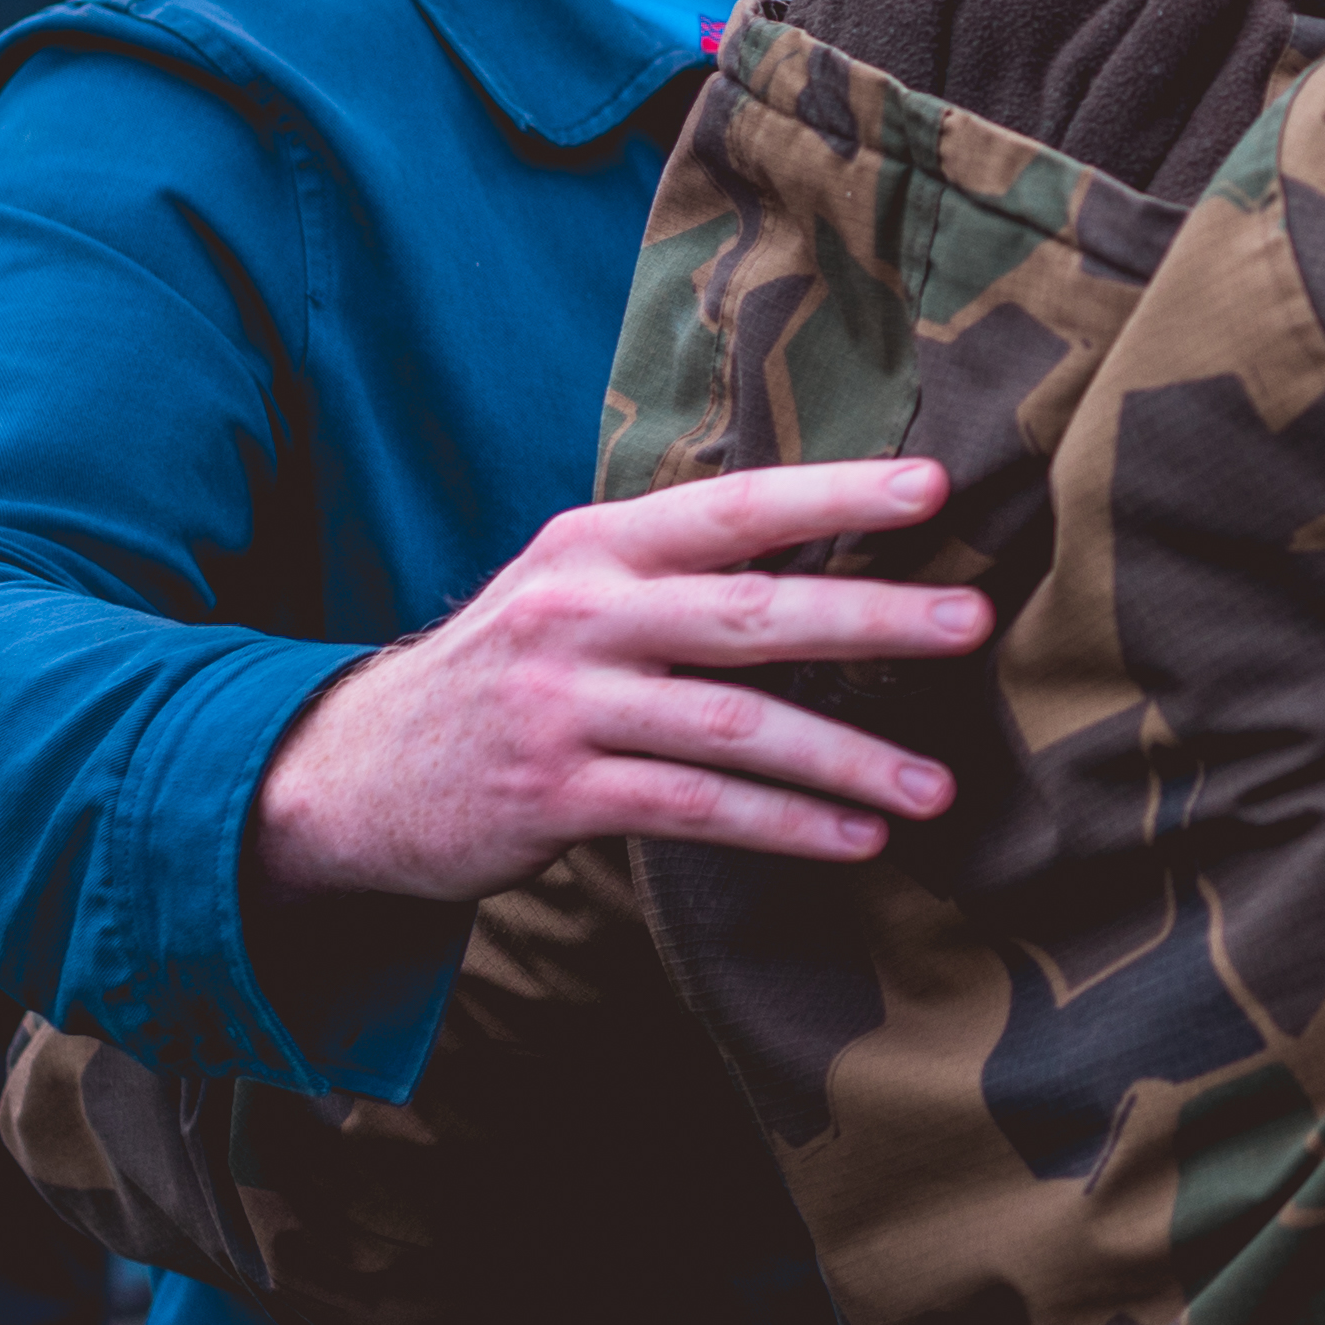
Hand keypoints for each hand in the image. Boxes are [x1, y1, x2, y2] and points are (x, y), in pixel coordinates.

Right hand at [249, 462, 990, 901]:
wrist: (352, 771)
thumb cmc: (504, 671)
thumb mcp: (568, 586)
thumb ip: (673, 567)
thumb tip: (824, 545)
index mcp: (597, 544)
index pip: (734, 505)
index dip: (836, 493)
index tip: (935, 485)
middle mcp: (581, 612)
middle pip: (751, 612)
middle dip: (872, 617)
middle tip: (973, 623)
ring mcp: (567, 707)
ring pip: (736, 727)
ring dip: (848, 758)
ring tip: (936, 785)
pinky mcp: (557, 796)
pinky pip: (697, 811)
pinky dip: (786, 827)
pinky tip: (853, 838)